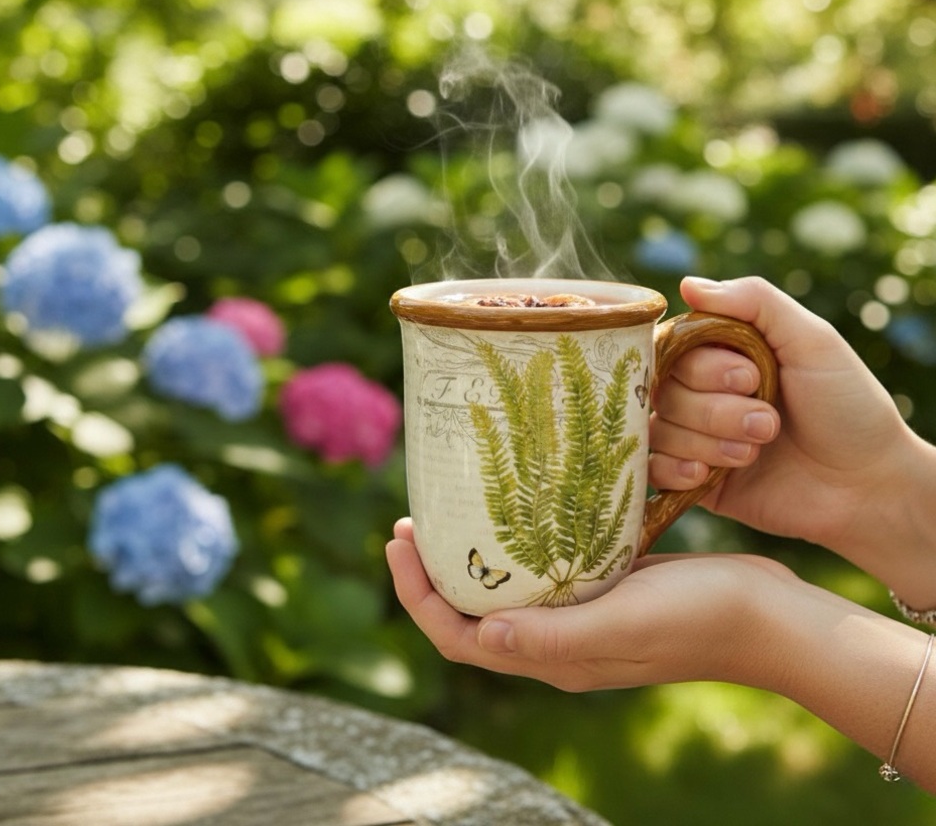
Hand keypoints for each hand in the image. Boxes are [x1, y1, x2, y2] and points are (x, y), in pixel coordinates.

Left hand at [385, 517, 797, 691]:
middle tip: (411, 520)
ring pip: (503, 591)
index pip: (458, 636)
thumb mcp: (621, 624)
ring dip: (468, 557)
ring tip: (448, 510)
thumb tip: (478, 638)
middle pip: (470, 614)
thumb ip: (551, 636)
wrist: (766, 613)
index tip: (398, 540)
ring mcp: (579, 614)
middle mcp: (556, 641)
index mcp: (551, 657)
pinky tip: (513, 509)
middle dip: (431, 573)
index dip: (417, 595)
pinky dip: (513, 546)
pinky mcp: (603, 587)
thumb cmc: (698, 619)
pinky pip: (541, 571)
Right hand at [648, 276, 935, 599]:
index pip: (673, 347)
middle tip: (769, 423)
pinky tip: (707, 474)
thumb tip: (687, 284)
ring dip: (710, 442)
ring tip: (756, 452)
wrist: (869, 486)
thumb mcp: (812, 340)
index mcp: (725, 354)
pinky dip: (674, 469)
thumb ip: (755, 301)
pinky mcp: (695, 481)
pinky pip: (652, 469)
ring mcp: (697, 437)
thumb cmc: (848, 406)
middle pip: (664, 390)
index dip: (703, 365)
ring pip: (661, 429)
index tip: (751, 377)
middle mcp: (704, 392)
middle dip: (717, 410)